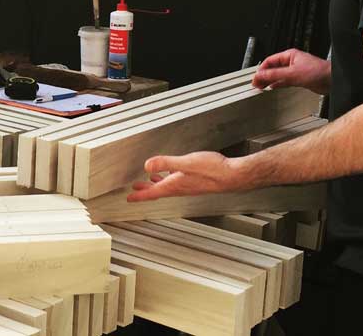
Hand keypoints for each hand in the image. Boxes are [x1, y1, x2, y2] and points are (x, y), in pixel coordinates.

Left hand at [126, 152, 251, 201]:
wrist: (233, 175)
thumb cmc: (213, 170)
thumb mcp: (186, 163)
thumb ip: (166, 162)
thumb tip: (147, 165)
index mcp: (175, 185)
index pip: (152, 192)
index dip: (139, 195)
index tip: (129, 198)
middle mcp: (180, 187)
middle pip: (158, 191)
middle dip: (145, 190)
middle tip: (134, 190)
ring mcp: (188, 185)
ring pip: (167, 187)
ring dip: (156, 185)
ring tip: (148, 182)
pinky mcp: (196, 181)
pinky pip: (177, 182)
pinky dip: (169, 179)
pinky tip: (172, 173)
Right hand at [252, 49, 329, 93]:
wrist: (333, 80)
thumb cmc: (318, 71)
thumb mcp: (291, 73)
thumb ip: (274, 75)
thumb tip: (260, 75)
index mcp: (289, 55)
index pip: (269, 61)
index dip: (261, 70)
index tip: (256, 78)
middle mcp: (291, 62)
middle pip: (273, 68)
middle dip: (264, 76)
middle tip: (257, 84)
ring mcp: (295, 71)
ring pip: (278, 75)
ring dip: (270, 81)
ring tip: (262, 86)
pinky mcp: (299, 79)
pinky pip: (284, 81)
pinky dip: (277, 84)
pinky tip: (273, 87)